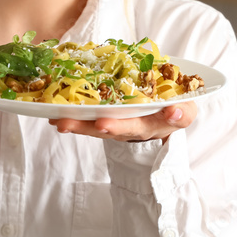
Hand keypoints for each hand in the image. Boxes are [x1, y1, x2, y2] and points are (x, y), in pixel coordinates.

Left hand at [48, 102, 196, 142]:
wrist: (156, 115)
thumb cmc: (171, 107)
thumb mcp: (185, 107)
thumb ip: (182, 110)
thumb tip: (174, 111)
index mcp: (161, 121)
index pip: (161, 121)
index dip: (166, 118)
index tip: (168, 113)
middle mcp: (138, 129)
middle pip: (125, 129)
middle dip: (113, 126)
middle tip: (101, 123)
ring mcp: (119, 128)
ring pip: (100, 129)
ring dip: (81, 126)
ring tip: (62, 122)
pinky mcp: (103, 125)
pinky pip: (86, 124)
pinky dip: (71, 121)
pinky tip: (51, 116)